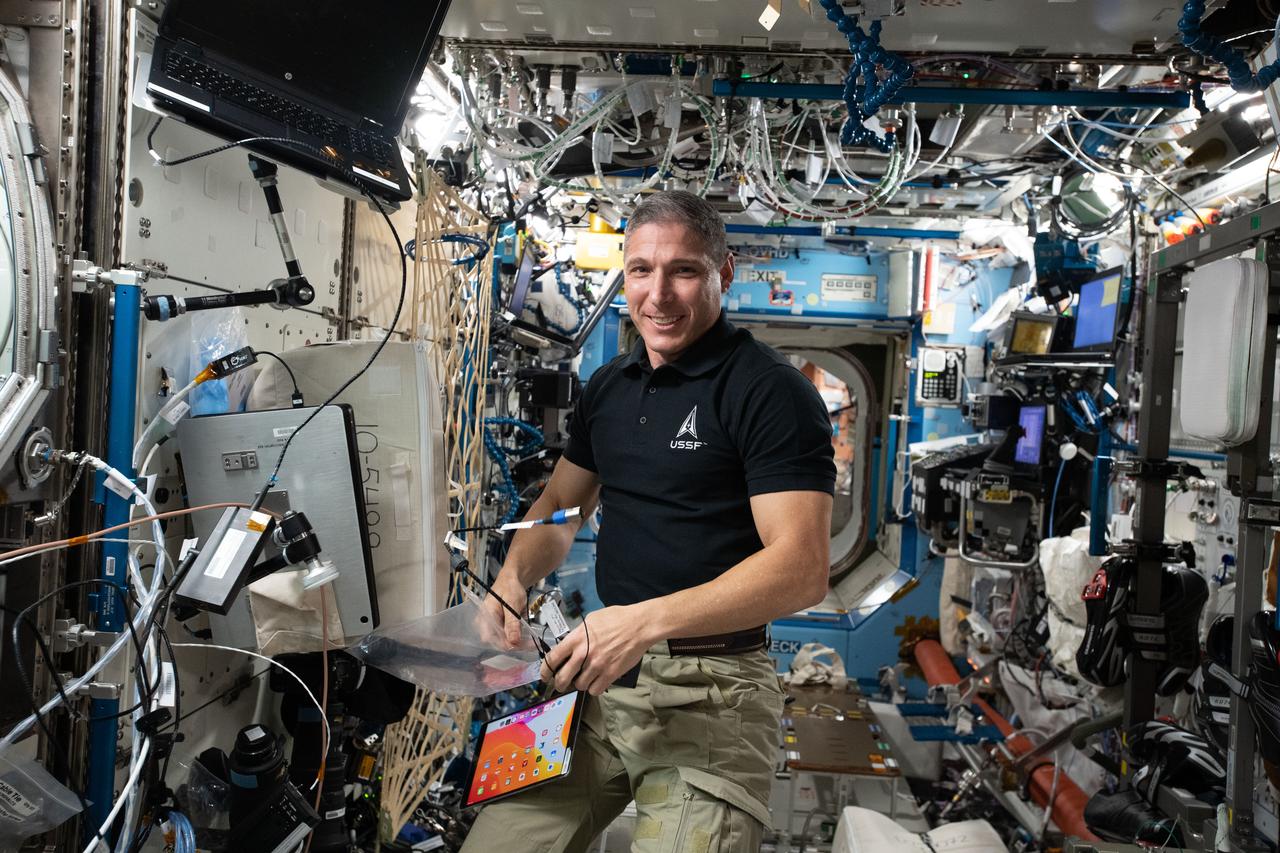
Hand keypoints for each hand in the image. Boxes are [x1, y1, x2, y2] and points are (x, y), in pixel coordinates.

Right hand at [482, 572, 528, 648]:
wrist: (511, 581)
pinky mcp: (500, 627)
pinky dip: (518, 639)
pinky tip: (527, 639)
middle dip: (514, 645)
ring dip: (518, 643)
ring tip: (531, 643)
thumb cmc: (509, 588)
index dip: (504, 644)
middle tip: (530, 645)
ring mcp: (493, 626)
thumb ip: (512, 622)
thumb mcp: (512, 603)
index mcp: (486, 615)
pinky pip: (508, 637)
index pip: (490, 637)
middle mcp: (486, 623)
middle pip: (497, 641)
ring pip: (504, 641)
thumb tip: (513, 642)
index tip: (520, 645)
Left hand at [539, 604, 656, 694]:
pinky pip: (595, 690)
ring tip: (586, 677)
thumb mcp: (591, 620)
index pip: (553, 658)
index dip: (545, 670)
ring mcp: (597, 665)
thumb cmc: (616, 619)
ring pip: (579, 685)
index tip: (545, 675)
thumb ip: (578, 634)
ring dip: (580, 683)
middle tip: (561, 684)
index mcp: (576, 638)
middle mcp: (583, 654)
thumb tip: (570, 644)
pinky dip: (594, 688)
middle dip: (559, 683)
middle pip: (562, 678)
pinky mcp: (610, 674)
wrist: (639, 626)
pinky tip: (597, 681)